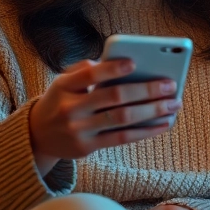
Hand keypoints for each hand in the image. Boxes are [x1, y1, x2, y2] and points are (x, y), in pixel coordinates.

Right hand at [29, 58, 180, 175]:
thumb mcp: (63, 81)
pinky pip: (122, 138)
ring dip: (152, 111)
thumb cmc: (60, 101)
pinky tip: (163, 123)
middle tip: (170, 85)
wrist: (36, 135)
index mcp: (64, 86)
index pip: (90, 74)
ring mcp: (79, 129)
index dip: (112, 69)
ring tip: (173, 104)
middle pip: (114, 97)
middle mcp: (71, 108)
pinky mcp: (87, 147)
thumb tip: (117, 64)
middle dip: (146, 90)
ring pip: (122, 118)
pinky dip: (145, 130)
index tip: (135, 63)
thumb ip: (85, 70)